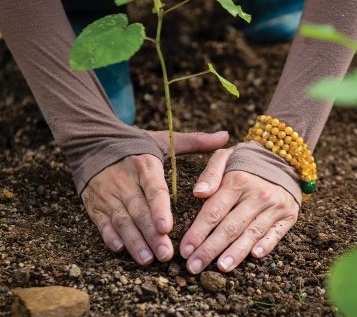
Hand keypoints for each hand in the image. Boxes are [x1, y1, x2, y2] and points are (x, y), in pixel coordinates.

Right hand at [81, 130, 228, 264]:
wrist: (93, 142)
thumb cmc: (138, 145)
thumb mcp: (165, 139)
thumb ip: (195, 141)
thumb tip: (226, 136)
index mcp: (145, 165)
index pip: (154, 190)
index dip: (160, 210)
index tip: (167, 228)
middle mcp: (125, 180)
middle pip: (140, 211)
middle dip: (152, 235)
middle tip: (166, 254)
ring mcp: (108, 194)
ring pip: (122, 220)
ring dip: (134, 241)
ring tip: (148, 259)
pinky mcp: (95, 204)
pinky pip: (102, 222)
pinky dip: (109, 236)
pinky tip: (119, 249)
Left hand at [179, 148, 299, 273]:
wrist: (284, 159)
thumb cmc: (246, 162)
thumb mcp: (226, 157)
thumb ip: (210, 173)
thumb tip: (198, 193)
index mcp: (238, 181)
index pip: (213, 211)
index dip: (198, 232)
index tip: (185, 249)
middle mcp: (257, 194)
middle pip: (230, 226)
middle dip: (210, 249)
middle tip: (194, 266)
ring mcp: (274, 206)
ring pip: (252, 233)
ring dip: (236, 252)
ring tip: (221, 267)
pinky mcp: (288, 215)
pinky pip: (277, 233)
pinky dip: (266, 244)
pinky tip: (254, 256)